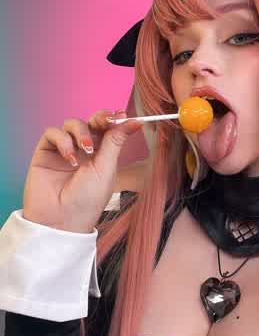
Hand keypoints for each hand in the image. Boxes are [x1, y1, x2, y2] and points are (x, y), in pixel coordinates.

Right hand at [23, 109, 142, 232]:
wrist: (62, 220)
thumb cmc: (88, 200)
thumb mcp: (107, 168)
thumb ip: (115, 141)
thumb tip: (136, 120)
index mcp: (103, 154)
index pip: (108, 128)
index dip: (114, 119)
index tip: (122, 115)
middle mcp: (84, 150)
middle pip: (91, 121)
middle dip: (100, 118)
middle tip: (105, 121)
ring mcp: (64, 149)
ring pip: (72, 123)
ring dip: (81, 132)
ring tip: (85, 151)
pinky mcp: (45, 152)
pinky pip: (53, 132)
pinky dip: (62, 141)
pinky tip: (70, 159)